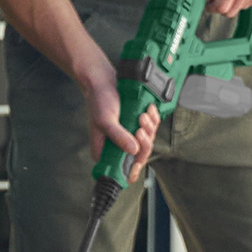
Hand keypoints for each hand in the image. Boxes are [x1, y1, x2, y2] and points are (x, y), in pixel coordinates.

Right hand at [78, 50, 159, 175]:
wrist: (104, 81)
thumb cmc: (98, 100)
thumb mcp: (106, 121)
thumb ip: (119, 136)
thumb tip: (133, 150)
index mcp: (105, 152)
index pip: (122, 170)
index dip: (133, 167)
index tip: (138, 152)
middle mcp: (118, 147)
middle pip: (139, 156)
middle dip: (144, 141)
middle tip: (139, 128)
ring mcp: (128, 137)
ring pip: (147, 142)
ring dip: (149, 128)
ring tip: (142, 115)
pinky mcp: (136, 126)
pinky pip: (151, 129)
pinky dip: (153, 120)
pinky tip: (148, 110)